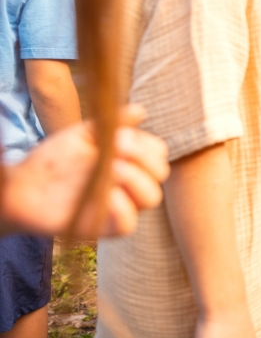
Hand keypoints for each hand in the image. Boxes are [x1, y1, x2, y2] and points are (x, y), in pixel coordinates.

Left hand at [0, 104, 168, 237]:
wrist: (23, 185)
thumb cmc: (54, 159)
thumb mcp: (83, 134)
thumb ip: (112, 122)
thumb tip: (141, 111)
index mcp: (130, 161)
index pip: (158, 153)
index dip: (146, 144)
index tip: (121, 136)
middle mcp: (130, 184)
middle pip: (160, 174)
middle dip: (144, 158)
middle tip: (118, 148)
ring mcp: (120, 206)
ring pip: (151, 198)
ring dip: (137, 180)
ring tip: (113, 169)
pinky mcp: (104, 227)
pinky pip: (128, 225)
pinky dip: (122, 209)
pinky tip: (107, 194)